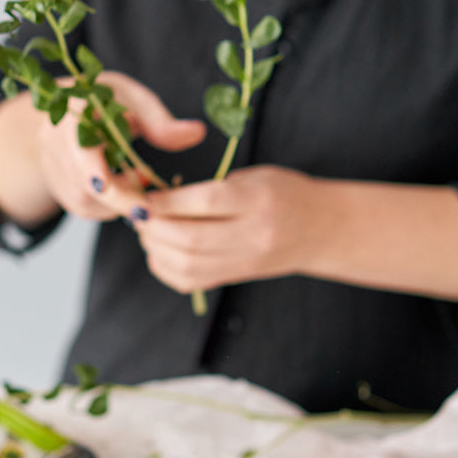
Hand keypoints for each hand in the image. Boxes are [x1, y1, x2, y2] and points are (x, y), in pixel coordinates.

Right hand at [0, 72, 205, 225]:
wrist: (57, 116)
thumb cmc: (100, 103)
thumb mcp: (131, 100)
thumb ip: (160, 121)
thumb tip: (197, 133)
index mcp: (71, 114)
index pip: (78, 146)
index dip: (95, 169)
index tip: (116, 183)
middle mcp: (55, 144)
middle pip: (88, 183)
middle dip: (124, 196)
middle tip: (155, 204)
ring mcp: (55, 172)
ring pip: (90, 200)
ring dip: (122, 199)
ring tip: (142, 175)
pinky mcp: (62, 193)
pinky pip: (90, 208)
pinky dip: (113, 204)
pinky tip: (127, 184)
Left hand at [133, 166, 457, 303]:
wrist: (320, 230)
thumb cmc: (283, 193)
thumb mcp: (254, 176)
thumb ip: (210, 188)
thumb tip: (157, 199)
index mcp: (257, 200)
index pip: (204, 203)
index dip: (164, 201)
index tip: (141, 195)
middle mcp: (251, 235)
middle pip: (189, 239)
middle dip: (152, 227)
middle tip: (137, 212)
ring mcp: (243, 262)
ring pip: (185, 265)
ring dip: (154, 247)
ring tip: (147, 229)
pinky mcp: (233, 278)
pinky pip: (188, 281)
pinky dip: (163, 266)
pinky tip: (159, 250)